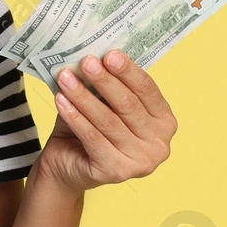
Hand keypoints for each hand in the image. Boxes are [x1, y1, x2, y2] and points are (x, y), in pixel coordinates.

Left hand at [31, 49, 176, 195]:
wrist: (68, 166)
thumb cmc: (91, 129)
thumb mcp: (104, 104)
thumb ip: (107, 85)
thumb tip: (97, 56)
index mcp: (164, 122)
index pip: (147, 90)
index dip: (128, 71)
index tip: (109, 54)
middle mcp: (159, 145)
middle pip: (128, 105)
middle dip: (104, 81)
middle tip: (85, 62)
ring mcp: (140, 162)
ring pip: (108, 122)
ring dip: (84, 97)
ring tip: (66, 78)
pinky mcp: (116, 173)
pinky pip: (92, 138)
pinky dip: (75, 117)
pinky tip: (61, 100)